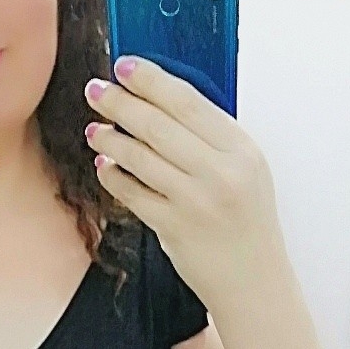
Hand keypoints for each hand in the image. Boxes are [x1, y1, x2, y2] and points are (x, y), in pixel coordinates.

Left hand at [84, 54, 287, 308]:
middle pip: (158, 124)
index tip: (125, 66)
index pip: (188, 101)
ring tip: (94, 129)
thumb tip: (159, 103)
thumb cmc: (246, 224)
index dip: (151, 80)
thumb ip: (211, 139)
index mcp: (241, 149)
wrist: (255, 282)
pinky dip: (113, 176)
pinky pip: (132, 193)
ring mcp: (196, 201)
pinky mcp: (174, 227)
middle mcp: (221, 172)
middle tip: (96, 90)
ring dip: (110, 139)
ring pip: (140, 157)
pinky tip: (104, 165)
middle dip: (120, 103)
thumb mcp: (246, 171)